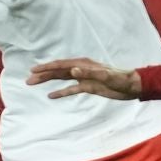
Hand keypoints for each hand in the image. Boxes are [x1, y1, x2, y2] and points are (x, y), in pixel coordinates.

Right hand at [26, 58, 141, 99]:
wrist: (132, 86)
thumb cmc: (120, 79)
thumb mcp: (105, 76)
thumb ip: (88, 73)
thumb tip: (72, 70)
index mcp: (83, 64)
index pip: (61, 65)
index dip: (47, 67)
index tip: (34, 70)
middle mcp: (81, 69)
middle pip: (58, 71)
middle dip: (43, 74)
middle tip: (28, 80)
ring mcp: (83, 78)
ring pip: (62, 79)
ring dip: (48, 81)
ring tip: (34, 84)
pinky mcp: (88, 87)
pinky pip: (71, 90)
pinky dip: (61, 92)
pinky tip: (51, 96)